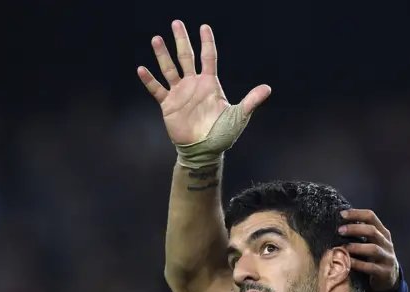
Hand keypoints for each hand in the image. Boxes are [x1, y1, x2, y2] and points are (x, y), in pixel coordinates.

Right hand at [137, 20, 270, 145]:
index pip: (208, 57)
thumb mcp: (238, 116)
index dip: (206, 42)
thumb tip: (267, 88)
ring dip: (162, 55)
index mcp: (210, 84)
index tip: (204, 26)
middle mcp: (193, 84)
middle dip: (182, 40)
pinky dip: (149, 80)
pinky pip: (157, 89)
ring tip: (156, 39)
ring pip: (169, 69)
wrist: (204, 150)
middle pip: (186, 57)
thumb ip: (251, 101)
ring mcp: (180, 93)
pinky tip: (141, 69)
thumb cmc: (222, 134)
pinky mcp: (168, 105)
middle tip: (176, 23)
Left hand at [338, 209, 399, 291]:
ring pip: (373, 249)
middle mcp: (386, 243)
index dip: (356, 214)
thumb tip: (339, 222)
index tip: (341, 214)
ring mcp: (387, 258)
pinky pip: (370, 267)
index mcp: (382, 232)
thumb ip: (360, 232)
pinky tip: (347, 262)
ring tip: (343, 247)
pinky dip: (358, 264)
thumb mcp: (371, 242)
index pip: (371, 217)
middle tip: (340, 230)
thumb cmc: (374, 256)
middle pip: (372, 231)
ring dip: (356, 247)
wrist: (389, 277)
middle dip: (355, 229)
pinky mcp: (384, 272)